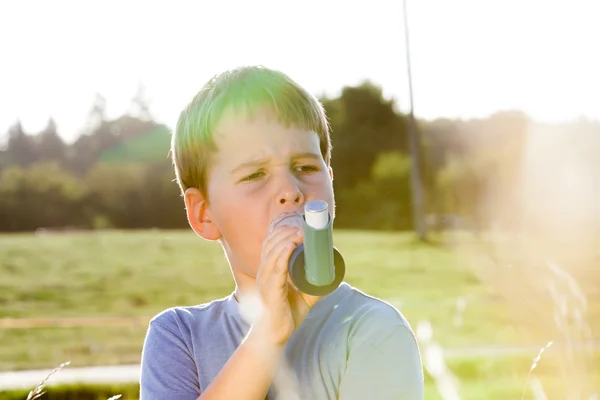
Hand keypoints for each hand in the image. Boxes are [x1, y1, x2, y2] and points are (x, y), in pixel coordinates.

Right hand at [254, 225, 321, 345]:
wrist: (276, 336)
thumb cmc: (287, 315)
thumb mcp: (303, 296)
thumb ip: (314, 286)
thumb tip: (330, 275)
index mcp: (268, 272)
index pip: (269, 245)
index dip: (281, 233)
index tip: (297, 226)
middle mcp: (263, 274)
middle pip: (271, 245)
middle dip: (285, 233)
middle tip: (302, 229)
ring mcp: (265, 282)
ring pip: (273, 253)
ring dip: (286, 240)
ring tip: (300, 233)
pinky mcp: (271, 291)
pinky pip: (276, 269)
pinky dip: (283, 255)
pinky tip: (290, 246)